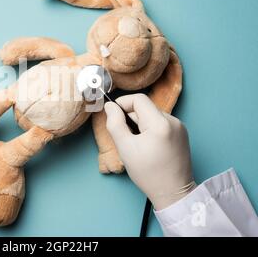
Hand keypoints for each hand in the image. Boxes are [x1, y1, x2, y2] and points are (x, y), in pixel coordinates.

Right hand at [104, 94, 195, 209]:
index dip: (123, 103)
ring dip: (141, 124)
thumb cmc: (148, 173)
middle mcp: (173, 121)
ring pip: (152, 115)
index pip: (139, 99)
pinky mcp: (182, 134)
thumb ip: (115, 123)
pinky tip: (149, 146)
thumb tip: (110, 106)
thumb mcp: (125, 148)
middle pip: (145, 108)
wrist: (173, 193)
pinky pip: (161, 123)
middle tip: (125, 137)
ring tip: (138, 144)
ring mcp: (180, 127)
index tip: (113, 115)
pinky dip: (151, 129)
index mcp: (160, 123)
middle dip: (131, 117)